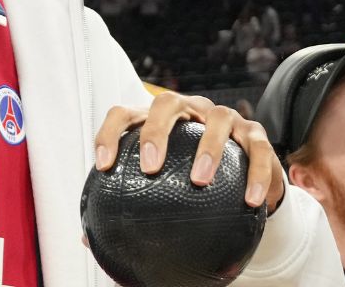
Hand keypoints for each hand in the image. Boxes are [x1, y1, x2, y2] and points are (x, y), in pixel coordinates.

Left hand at [93, 92, 284, 211]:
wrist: (242, 179)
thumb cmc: (186, 181)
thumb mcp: (160, 189)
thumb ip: (130, 207)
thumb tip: (86, 241)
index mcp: (159, 119)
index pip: (125, 114)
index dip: (109, 134)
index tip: (103, 166)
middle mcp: (191, 110)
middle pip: (168, 103)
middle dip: (155, 130)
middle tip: (150, 166)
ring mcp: (226, 118)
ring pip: (218, 119)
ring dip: (208, 148)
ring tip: (200, 180)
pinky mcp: (257, 135)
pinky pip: (258, 150)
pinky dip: (256, 174)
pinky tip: (250, 202)